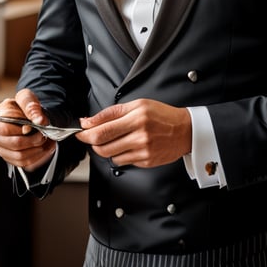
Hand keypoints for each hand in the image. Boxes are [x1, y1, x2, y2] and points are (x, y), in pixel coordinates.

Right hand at [0, 89, 56, 171]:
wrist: (30, 117)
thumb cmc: (25, 107)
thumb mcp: (27, 98)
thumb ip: (31, 106)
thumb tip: (38, 120)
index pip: (5, 129)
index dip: (22, 129)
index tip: (33, 126)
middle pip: (14, 144)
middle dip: (33, 140)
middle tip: (43, 135)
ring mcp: (2, 148)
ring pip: (20, 156)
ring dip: (37, 150)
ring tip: (45, 141)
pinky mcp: (10, 158)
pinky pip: (24, 163)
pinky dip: (37, 157)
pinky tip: (44, 148)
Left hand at [76, 98, 191, 167]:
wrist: (186, 130)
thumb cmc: (161, 115)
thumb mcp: (137, 105)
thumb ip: (111, 113)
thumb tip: (88, 121)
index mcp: (136, 117)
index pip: (102, 130)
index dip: (86, 133)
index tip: (79, 132)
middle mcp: (140, 135)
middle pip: (102, 146)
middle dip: (91, 142)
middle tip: (90, 137)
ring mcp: (143, 150)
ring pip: (110, 156)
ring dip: (105, 149)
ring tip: (112, 140)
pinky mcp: (146, 161)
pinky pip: (122, 161)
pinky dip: (119, 155)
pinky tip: (127, 146)